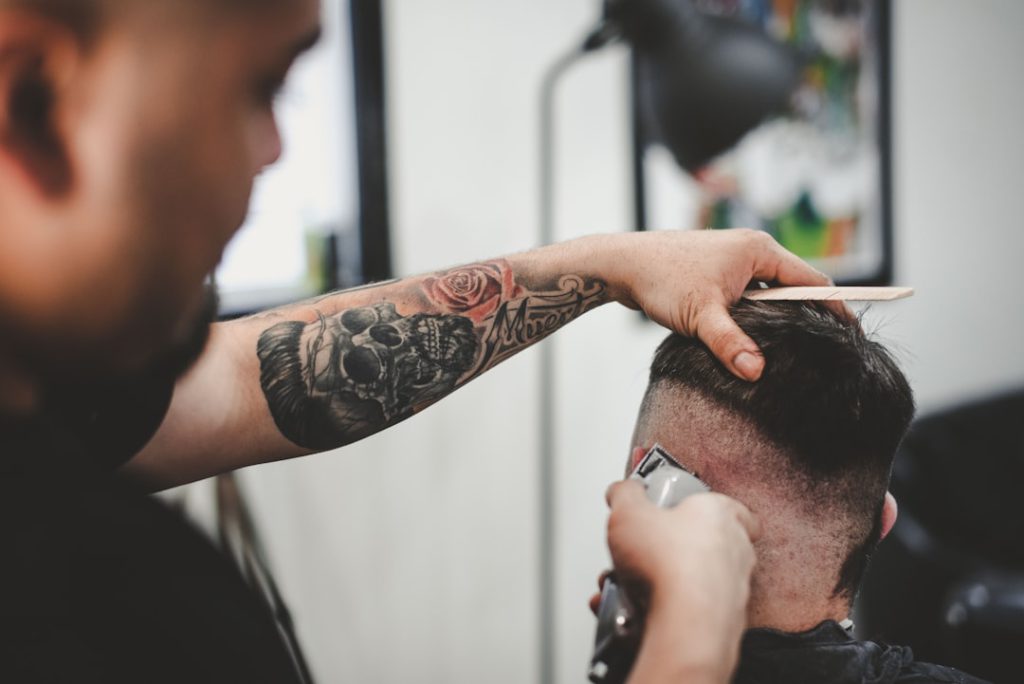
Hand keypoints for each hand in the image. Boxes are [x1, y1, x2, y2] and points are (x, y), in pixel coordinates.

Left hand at [592, 229, 841, 380]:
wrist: (622, 265)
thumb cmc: (661, 280)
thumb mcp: (700, 316)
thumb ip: (730, 344)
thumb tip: (757, 373)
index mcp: (759, 250)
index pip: (812, 281)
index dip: (835, 307)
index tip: (851, 334)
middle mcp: (752, 249)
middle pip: (794, 287)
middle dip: (807, 316)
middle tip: (825, 350)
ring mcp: (734, 259)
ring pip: (769, 294)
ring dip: (776, 318)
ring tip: (793, 350)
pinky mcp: (718, 271)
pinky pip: (750, 295)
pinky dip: (755, 315)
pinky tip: (753, 340)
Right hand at [599, 481, 761, 682]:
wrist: (686, 625)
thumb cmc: (670, 566)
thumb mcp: (628, 512)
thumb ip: (625, 494)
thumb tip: (623, 491)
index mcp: (721, 515)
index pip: (729, 506)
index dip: (702, 509)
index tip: (677, 511)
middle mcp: (736, 551)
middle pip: (701, 544)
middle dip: (666, 550)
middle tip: (640, 552)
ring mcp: (733, 588)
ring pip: (690, 581)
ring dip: (657, 583)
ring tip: (625, 586)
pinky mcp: (724, 621)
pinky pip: (687, 611)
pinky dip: (661, 611)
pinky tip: (632, 612)